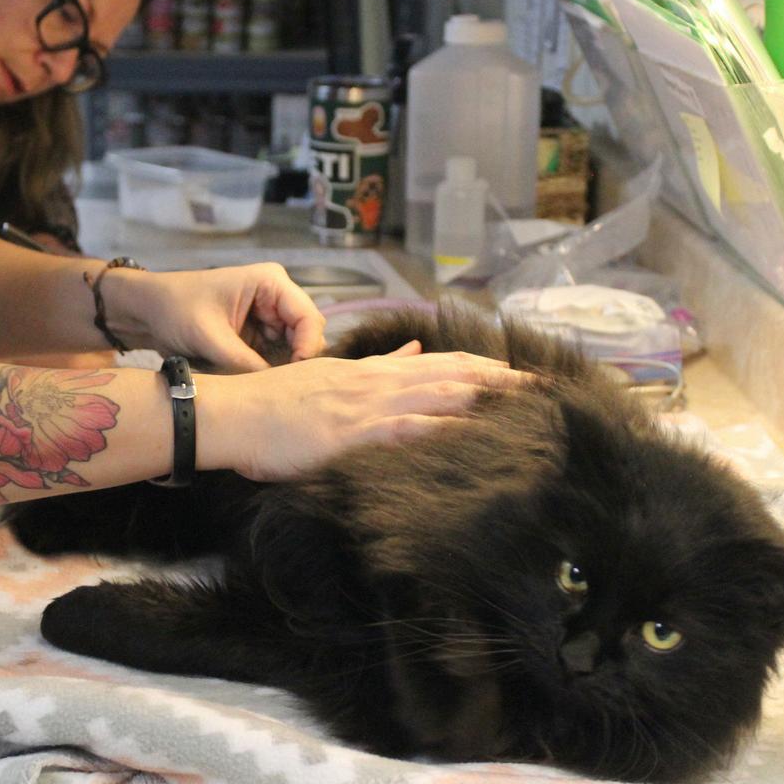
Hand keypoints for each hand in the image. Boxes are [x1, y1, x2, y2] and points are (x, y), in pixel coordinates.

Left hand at [108, 262, 325, 371]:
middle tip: (282, 390)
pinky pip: (277, 357)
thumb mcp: (210, 338)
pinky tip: (261, 385)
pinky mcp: (259, 335)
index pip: (309, 318)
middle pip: (307, 335)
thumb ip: (245, 364)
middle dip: (297, 362)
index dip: (308, 349)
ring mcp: (269, 316)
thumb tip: (276, 391)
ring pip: (295, 350)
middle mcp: (277, 297)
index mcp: (271, 282)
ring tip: (270, 390)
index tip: (294, 378)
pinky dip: (271, 372)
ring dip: (284, 369)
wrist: (147, 311)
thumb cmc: (175, 310)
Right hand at [196, 342, 532, 480]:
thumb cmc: (276, 404)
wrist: (234, 413)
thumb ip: (377, 365)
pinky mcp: (353, 432)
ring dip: (487, 399)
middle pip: (455, 375)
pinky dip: (444, 429)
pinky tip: (474, 435)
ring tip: (529, 406)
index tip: (525, 373)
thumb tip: (412, 348)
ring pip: (440, 395)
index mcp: (375, 372)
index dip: (488, 367)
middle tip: (549, 388)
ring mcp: (368, 406)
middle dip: (504, 381)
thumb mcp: (330, 376)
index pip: (443, 362)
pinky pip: (408, 428)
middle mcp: (379, 383)